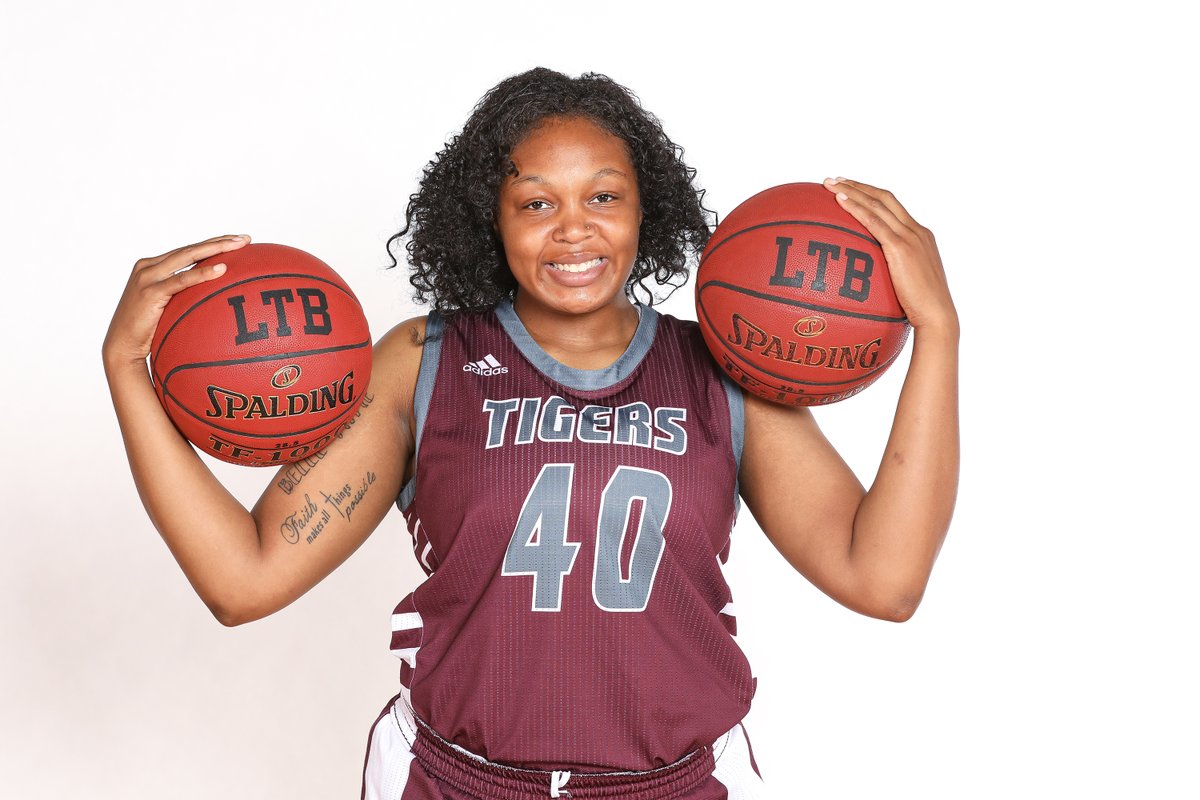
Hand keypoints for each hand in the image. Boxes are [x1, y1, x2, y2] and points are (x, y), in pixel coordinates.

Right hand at [102, 234, 250, 370]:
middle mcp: (148, 267)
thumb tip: (213, 297)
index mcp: (152, 266)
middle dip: (220, 241)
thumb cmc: (148, 329)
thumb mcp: (168, 306)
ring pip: (187, 257)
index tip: (237, 240)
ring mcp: (147, 277)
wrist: (122, 345)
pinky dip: (202, 273)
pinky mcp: (150, 292)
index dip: (213, 243)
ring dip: (216, 249)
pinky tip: (222, 269)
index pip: (188, 250)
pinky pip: (182, 281)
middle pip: (191, 249)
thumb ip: (183, 295)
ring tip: (239, 246)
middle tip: (246, 239)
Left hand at [823, 178, 956, 335]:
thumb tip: (871, 279)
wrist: (937, 315)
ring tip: (830, 184)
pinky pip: (874, 222)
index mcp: (920, 236)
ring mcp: (910, 237)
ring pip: (878, 204)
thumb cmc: (920, 308)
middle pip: (884, 198)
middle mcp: (917, 231)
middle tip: (834, 179)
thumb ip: (894, 272)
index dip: (871, 194)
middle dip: (858, 185)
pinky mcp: (901, 248)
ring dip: (852, 191)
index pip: (893, 206)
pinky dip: (856, 207)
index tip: (851, 188)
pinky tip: (840, 201)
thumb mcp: (908, 283)